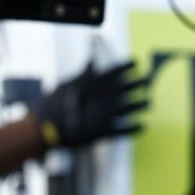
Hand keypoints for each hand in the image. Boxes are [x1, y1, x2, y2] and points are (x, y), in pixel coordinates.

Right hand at [33, 61, 149, 147]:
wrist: (45, 128)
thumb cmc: (53, 105)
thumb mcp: (67, 84)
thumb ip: (83, 75)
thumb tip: (92, 63)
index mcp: (94, 84)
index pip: (115, 71)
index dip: (127, 66)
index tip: (136, 63)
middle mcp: (103, 97)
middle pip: (126, 88)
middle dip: (137, 84)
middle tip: (146, 81)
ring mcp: (105, 115)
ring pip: (130, 108)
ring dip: (140, 105)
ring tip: (149, 103)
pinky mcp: (104, 132)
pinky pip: (124, 130)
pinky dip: (134, 128)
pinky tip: (143, 126)